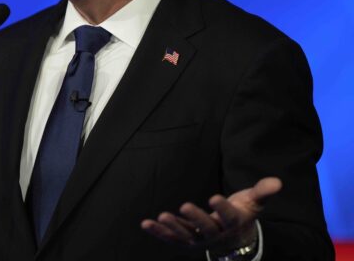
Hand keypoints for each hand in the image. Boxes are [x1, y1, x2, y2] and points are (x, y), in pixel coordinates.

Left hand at [140, 177, 281, 254]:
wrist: (235, 242)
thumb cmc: (242, 215)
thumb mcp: (253, 203)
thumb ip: (262, 191)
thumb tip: (278, 181)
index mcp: (233, 223)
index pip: (228, 216)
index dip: (222, 207)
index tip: (215, 197)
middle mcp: (216, 234)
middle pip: (206, 227)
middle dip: (196, 217)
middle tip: (185, 205)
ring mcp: (200, 240)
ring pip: (186, 236)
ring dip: (173, 227)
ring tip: (161, 216)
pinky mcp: (186, 241)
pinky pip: (171, 239)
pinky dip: (159, 232)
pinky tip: (146, 223)